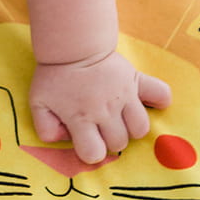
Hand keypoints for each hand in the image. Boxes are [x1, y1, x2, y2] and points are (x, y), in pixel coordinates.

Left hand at [29, 50, 171, 164]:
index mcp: (81, 117)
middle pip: (119, 143)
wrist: (71, 45)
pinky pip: (161, 94)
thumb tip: (63, 140)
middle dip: (109, 140)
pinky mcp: (136, 80)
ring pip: (141, 128)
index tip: (85, 140)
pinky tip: (146, 103)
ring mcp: (124, 95)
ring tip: (119, 117)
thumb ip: (45, 128)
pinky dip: (159, 101)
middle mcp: (106, 109)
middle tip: (99, 126)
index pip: (94, 154)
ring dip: (130, 128)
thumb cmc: (54, 76)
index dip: (89, 152)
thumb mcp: (38, 103)